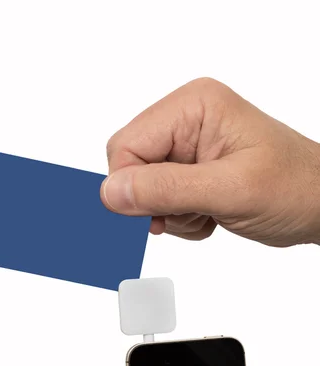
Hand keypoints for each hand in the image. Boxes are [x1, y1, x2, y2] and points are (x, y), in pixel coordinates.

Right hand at [101, 77, 319, 246]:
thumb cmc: (294, 186)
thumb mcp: (229, 190)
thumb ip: (167, 189)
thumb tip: (112, 192)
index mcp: (194, 106)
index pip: (127, 144)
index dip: (131, 186)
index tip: (153, 215)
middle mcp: (187, 120)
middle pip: (131, 166)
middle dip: (155, 201)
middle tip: (189, 213)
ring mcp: (188, 146)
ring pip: (144, 189)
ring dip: (171, 214)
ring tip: (208, 212)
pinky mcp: (191, 171)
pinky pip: (161, 200)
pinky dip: (181, 219)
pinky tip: (209, 215)